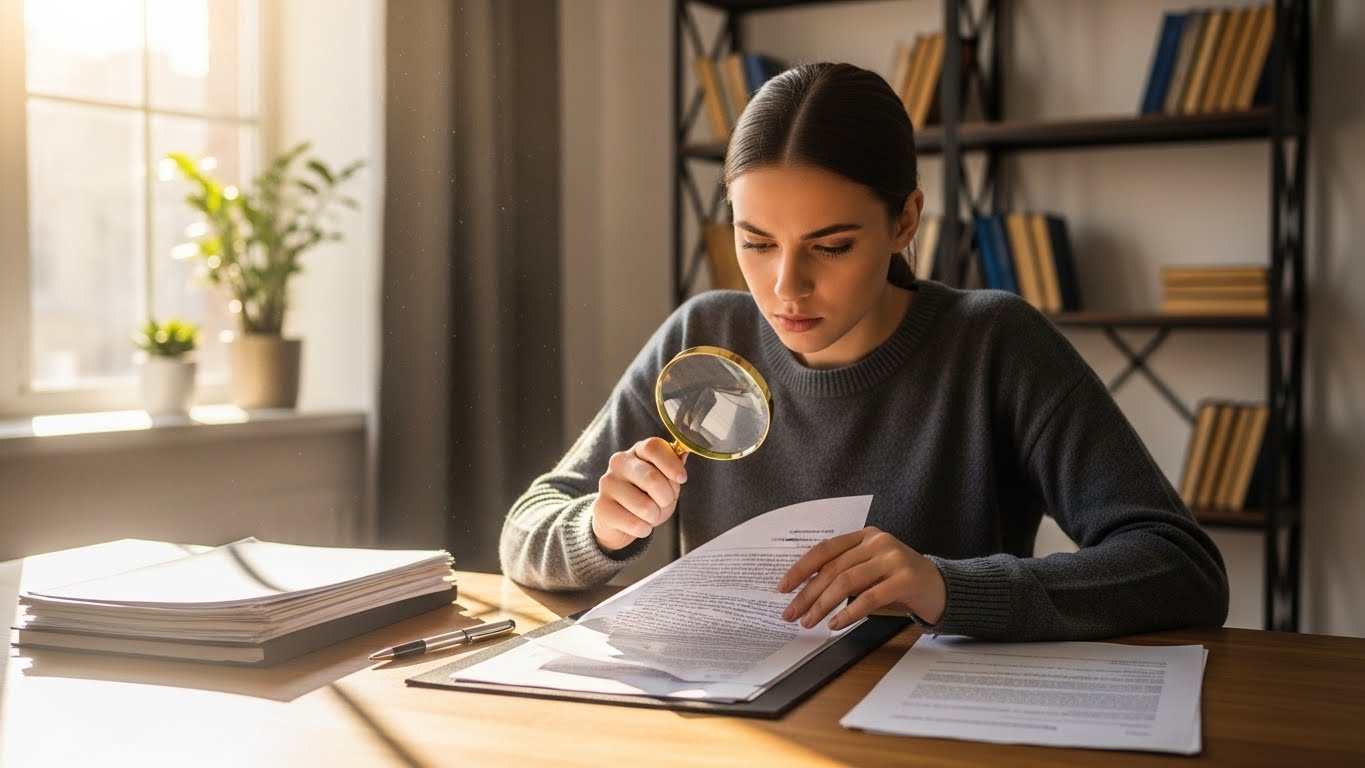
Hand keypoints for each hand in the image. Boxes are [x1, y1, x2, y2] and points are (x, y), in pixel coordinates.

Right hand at [591, 437, 688, 550]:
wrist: (618, 521)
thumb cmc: (646, 497)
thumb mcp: (665, 483)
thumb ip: (674, 470)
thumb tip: (684, 454)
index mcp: (637, 451)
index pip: (653, 447)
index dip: (671, 463)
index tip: (682, 478)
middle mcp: (619, 462)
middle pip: (653, 478)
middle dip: (666, 498)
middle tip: (664, 503)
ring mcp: (607, 483)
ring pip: (645, 507)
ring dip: (655, 517)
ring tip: (649, 515)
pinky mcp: (601, 507)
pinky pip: (635, 524)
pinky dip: (644, 529)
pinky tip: (638, 525)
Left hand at [777, 527, 945, 630]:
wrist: (943, 588)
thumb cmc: (900, 583)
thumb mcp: (870, 571)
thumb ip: (844, 574)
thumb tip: (804, 595)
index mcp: (865, 536)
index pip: (825, 549)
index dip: (801, 568)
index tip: (782, 588)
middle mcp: (878, 542)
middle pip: (833, 568)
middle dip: (807, 594)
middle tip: (791, 614)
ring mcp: (893, 558)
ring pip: (847, 581)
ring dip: (823, 605)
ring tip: (810, 623)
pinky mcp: (905, 579)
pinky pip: (869, 597)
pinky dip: (849, 612)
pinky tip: (836, 624)